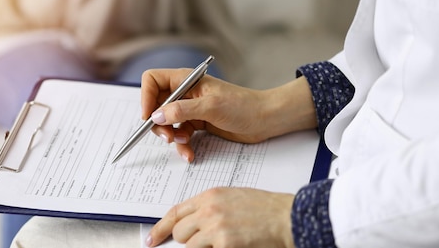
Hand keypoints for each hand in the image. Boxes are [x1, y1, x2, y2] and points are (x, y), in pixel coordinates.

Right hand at [140, 69, 316, 161]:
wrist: (265, 119)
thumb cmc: (243, 105)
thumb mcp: (211, 107)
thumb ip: (182, 110)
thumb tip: (156, 116)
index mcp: (186, 80)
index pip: (153, 80)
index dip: (145, 97)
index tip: (148, 117)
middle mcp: (185, 92)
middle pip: (156, 104)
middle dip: (157, 123)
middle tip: (167, 137)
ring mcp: (191, 108)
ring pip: (167, 122)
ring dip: (170, 136)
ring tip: (181, 145)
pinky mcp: (198, 123)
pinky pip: (180, 134)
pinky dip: (182, 145)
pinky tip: (190, 154)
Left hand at [146, 187, 295, 247]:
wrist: (286, 217)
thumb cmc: (265, 209)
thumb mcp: (232, 198)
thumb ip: (210, 208)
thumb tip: (193, 223)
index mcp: (210, 196)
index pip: (175, 212)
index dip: (160, 228)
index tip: (152, 239)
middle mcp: (209, 210)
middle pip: (179, 232)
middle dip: (186, 241)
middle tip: (203, 242)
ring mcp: (215, 228)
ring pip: (190, 247)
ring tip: (222, 242)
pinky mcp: (224, 244)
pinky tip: (231, 245)